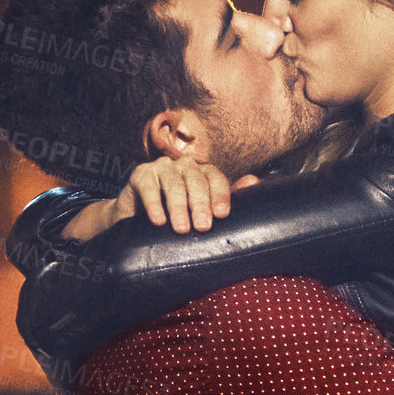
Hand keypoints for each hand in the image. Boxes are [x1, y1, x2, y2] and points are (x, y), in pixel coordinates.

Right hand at [56, 157, 260, 240]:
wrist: (138, 219)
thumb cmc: (176, 215)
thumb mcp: (203, 209)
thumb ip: (227, 196)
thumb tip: (255, 181)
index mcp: (203, 173)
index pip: (215, 177)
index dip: (220, 194)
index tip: (222, 215)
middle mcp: (184, 165)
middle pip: (196, 179)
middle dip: (200, 204)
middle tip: (203, 227)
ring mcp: (162, 167)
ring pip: (173, 182)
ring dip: (178, 206)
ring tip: (182, 229)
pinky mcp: (140, 174)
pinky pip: (148, 186)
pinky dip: (153, 204)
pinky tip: (158, 220)